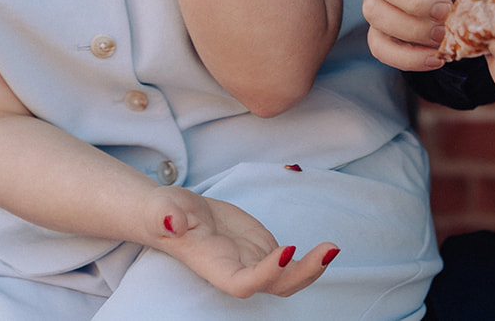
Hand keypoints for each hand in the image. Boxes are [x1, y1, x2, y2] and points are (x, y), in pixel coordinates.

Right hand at [142, 187, 339, 298]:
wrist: (176, 213)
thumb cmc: (165, 213)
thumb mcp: (162, 208)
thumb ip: (166, 216)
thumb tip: (171, 221)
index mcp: (215, 265)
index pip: (243, 282)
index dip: (266, 273)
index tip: (286, 249)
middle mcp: (237, 270)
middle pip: (274, 285)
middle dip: (302, 274)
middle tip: (327, 252)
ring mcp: (253, 262)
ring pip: (287, 279)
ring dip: (311, 268)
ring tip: (332, 248)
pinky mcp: (262, 250)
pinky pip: (290, 263)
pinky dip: (309, 258)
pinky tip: (327, 247)